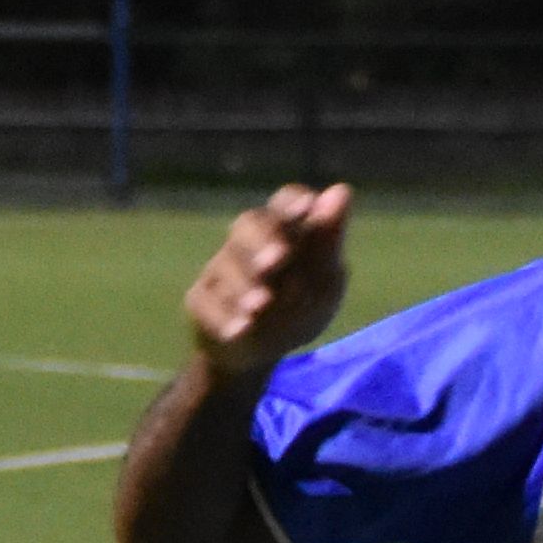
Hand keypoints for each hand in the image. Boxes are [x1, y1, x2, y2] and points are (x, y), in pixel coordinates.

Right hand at [185, 182, 352, 383]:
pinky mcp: (201, 299)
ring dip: (244, 284)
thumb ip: (329, 242)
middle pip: (249, 224)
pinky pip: (206, 302)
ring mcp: (221, 268)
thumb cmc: (300, 307)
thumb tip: (341, 190)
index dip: (293, 202)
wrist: (263, 352)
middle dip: (262, 240)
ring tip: (260, 306)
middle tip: (276, 261)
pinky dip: (224, 316)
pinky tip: (240, 329)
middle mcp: (249, 241)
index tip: (307, 208)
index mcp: (285, 229)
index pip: (286, 201)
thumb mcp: (326, 281)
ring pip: (226, 265)